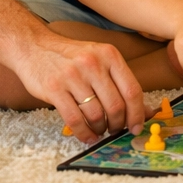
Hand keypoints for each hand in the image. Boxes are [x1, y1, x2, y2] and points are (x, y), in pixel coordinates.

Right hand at [12, 27, 145, 144]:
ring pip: (96, 115)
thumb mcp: (100, 60)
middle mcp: (93, 63)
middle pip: (116, 105)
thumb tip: (146, 110)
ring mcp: (73, 76)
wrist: (36, 47)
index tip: (136, 127)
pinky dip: (84, 133)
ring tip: (99, 130)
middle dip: (118, 124)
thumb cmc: (72, 58)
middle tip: (115, 130)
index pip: (132, 90)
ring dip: (100, 129)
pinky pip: (74, 120)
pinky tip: (87, 136)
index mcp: (110, 55)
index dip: (137, 114)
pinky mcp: (54, 89)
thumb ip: (121, 83)